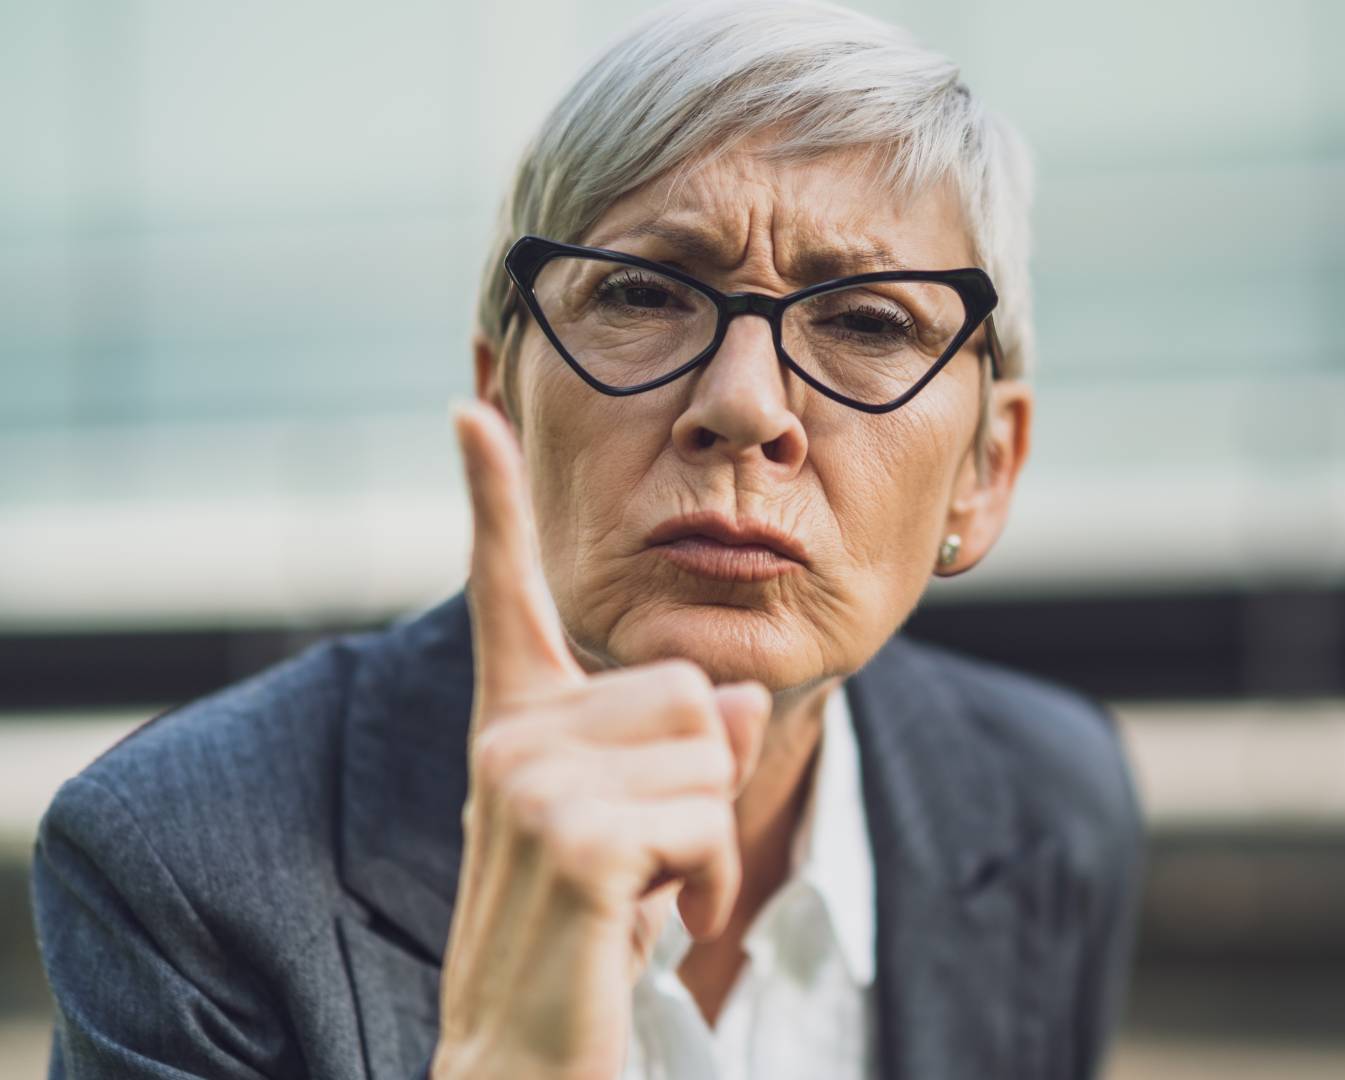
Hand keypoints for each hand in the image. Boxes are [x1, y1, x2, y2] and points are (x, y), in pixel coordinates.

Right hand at [430, 400, 769, 1079]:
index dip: (492, 503)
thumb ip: (684, 751)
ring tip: (653, 892)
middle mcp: (510, 741)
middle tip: (657, 858)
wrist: (527, 1064)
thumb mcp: (645, 830)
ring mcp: (529, 784)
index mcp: (518, 728)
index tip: (469, 412)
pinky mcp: (572, 839)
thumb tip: (737, 699)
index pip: (506, 596)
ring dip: (711, 834)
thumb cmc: (586, 944)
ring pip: (710, 745)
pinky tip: (660, 922)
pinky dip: (706, 877)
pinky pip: (704, 814)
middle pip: (689, 686)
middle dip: (707, 779)